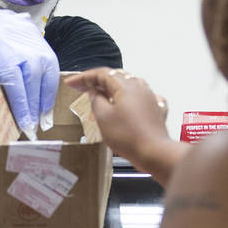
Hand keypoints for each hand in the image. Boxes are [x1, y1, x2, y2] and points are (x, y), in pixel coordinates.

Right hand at [0, 3, 58, 133]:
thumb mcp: (21, 39)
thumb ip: (33, 60)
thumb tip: (40, 95)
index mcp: (35, 44)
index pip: (49, 76)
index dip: (47, 100)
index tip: (45, 118)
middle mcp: (21, 50)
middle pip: (34, 85)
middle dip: (34, 109)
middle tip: (33, 128)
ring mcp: (0, 58)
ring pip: (14, 89)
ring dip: (19, 111)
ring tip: (20, 128)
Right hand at [65, 68, 187, 185]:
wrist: (153, 152)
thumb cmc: (128, 137)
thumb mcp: (103, 117)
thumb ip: (96, 100)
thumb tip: (94, 92)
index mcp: (125, 86)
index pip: (101, 74)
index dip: (84, 78)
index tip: (71, 83)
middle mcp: (140, 88)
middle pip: (115, 78)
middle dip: (97, 82)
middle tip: (82, 88)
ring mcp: (150, 98)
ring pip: (129, 86)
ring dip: (114, 89)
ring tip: (102, 97)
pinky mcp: (156, 110)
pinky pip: (142, 98)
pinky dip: (131, 99)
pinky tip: (127, 104)